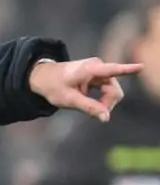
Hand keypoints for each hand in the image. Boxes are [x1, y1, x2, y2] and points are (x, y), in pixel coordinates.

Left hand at [29, 57, 143, 121]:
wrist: (43, 77)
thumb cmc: (54, 86)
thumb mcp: (68, 100)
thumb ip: (88, 108)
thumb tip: (106, 118)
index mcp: (90, 69)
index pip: (112, 70)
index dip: (128, 69)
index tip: (142, 66)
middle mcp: (98, 67)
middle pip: (115, 91)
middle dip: (107, 104)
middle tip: (92, 113)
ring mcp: (100, 71)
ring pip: (113, 92)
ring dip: (103, 102)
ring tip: (86, 105)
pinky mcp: (99, 76)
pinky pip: (108, 91)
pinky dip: (101, 99)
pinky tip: (88, 101)